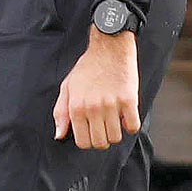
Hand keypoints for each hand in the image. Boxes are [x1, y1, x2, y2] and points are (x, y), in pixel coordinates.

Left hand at [54, 29, 139, 149]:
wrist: (109, 47)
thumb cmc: (87, 67)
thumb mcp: (67, 87)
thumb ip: (61, 112)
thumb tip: (59, 134)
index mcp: (76, 106)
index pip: (82, 142)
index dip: (87, 141)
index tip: (91, 133)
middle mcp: (93, 107)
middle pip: (100, 143)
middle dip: (102, 141)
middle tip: (103, 129)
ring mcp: (112, 104)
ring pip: (116, 137)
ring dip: (116, 133)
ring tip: (114, 121)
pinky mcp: (129, 99)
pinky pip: (132, 126)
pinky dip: (130, 126)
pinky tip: (126, 117)